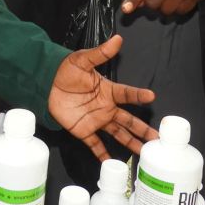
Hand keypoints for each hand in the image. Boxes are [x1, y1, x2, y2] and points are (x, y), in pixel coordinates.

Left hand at [48, 34, 156, 160]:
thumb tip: (118, 39)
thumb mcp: (83, 60)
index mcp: (108, 91)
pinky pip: (96, 145)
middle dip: (143, 129)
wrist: (46, 83)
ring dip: (131, 143)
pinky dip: (104, 155)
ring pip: (118, 134)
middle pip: (129, 120)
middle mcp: (106, 107)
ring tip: (145, 153)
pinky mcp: (83, 130)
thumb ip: (100, 53)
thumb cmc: (66, 69)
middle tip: (158, 138)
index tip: (151, 96)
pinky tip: (113, 164)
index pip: (127, 94)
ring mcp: (96, 120)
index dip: (138, 95)